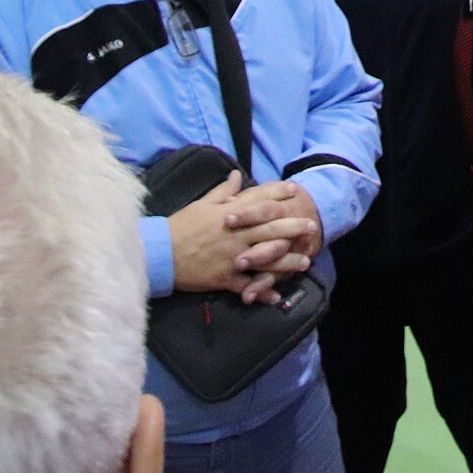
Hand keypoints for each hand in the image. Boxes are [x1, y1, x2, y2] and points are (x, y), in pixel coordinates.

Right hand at [166, 173, 314, 304]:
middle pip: (270, 229)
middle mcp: (235, 234)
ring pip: (266, 259)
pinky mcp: (225, 277)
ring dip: (287, 261)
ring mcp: (232, 257)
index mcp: (229, 214)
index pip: (259, 201)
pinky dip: (262, 292)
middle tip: (312, 226)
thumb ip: (223, 192)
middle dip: (293, 227)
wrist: (160, 252)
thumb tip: (237, 175)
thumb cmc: (180, 226)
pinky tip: (276, 297)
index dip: (278, 195)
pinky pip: (247, 285)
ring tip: (305, 262)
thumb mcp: (201, 204)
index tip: (295, 191)